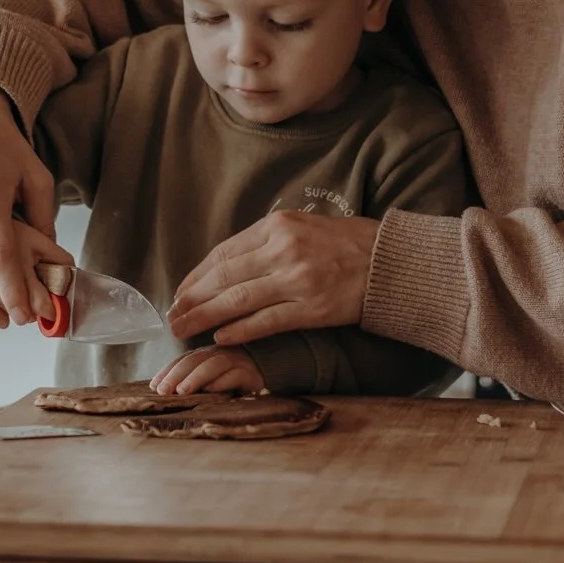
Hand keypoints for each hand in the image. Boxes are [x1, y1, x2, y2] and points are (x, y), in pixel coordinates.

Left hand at [151, 345, 266, 395]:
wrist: (272, 372)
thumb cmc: (238, 379)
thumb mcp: (213, 378)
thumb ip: (194, 378)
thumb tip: (164, 388)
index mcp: (208, 353)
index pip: (184, 359)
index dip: (168, 370)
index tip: (154, 385)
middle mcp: (221, 353)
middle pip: (195, 360)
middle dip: (176, 374)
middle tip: (162, 390)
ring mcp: (237, 360)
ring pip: (213, 365)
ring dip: (195, 378)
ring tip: (181, 391)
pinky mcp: (252, 373)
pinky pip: (236, 374)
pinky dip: (222, 381)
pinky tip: (211, 389)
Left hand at [167, 213, 381, 345]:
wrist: (391, 262)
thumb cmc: (347, 244)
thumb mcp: (303, 227)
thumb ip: (267, 242)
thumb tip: (226, 266)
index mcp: (279, 224)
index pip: (224, 252)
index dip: (197, 275)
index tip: (180, 292)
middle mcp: (284, 249)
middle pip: (224, 276)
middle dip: (192, 299)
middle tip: (172, 316)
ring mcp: (298, 279)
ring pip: (238, 300)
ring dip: (206, 317)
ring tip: (185, 329)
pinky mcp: (312, 308)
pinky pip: (266, 321)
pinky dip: (239, 330)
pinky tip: (220, 337)